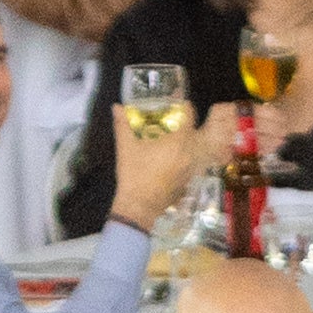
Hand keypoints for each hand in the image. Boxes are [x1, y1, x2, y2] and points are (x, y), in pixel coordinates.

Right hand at [106, 104, 197, 231]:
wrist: (139, 207)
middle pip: (195, 132)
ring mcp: (191, 170)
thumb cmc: (134, 175)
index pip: (189, 118)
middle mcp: (189, 154)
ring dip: (189, 141)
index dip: (186, 108)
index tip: (179, 104)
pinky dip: (188, 156)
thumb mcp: (125, 147)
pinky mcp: (189, 181)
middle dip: (186, 124)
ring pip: (196, 149)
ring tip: (176, 137)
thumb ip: (122, 124)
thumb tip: (116, 106)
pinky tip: (175, 157)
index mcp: (177, 143)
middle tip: (174, 120)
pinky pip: (194, 163)